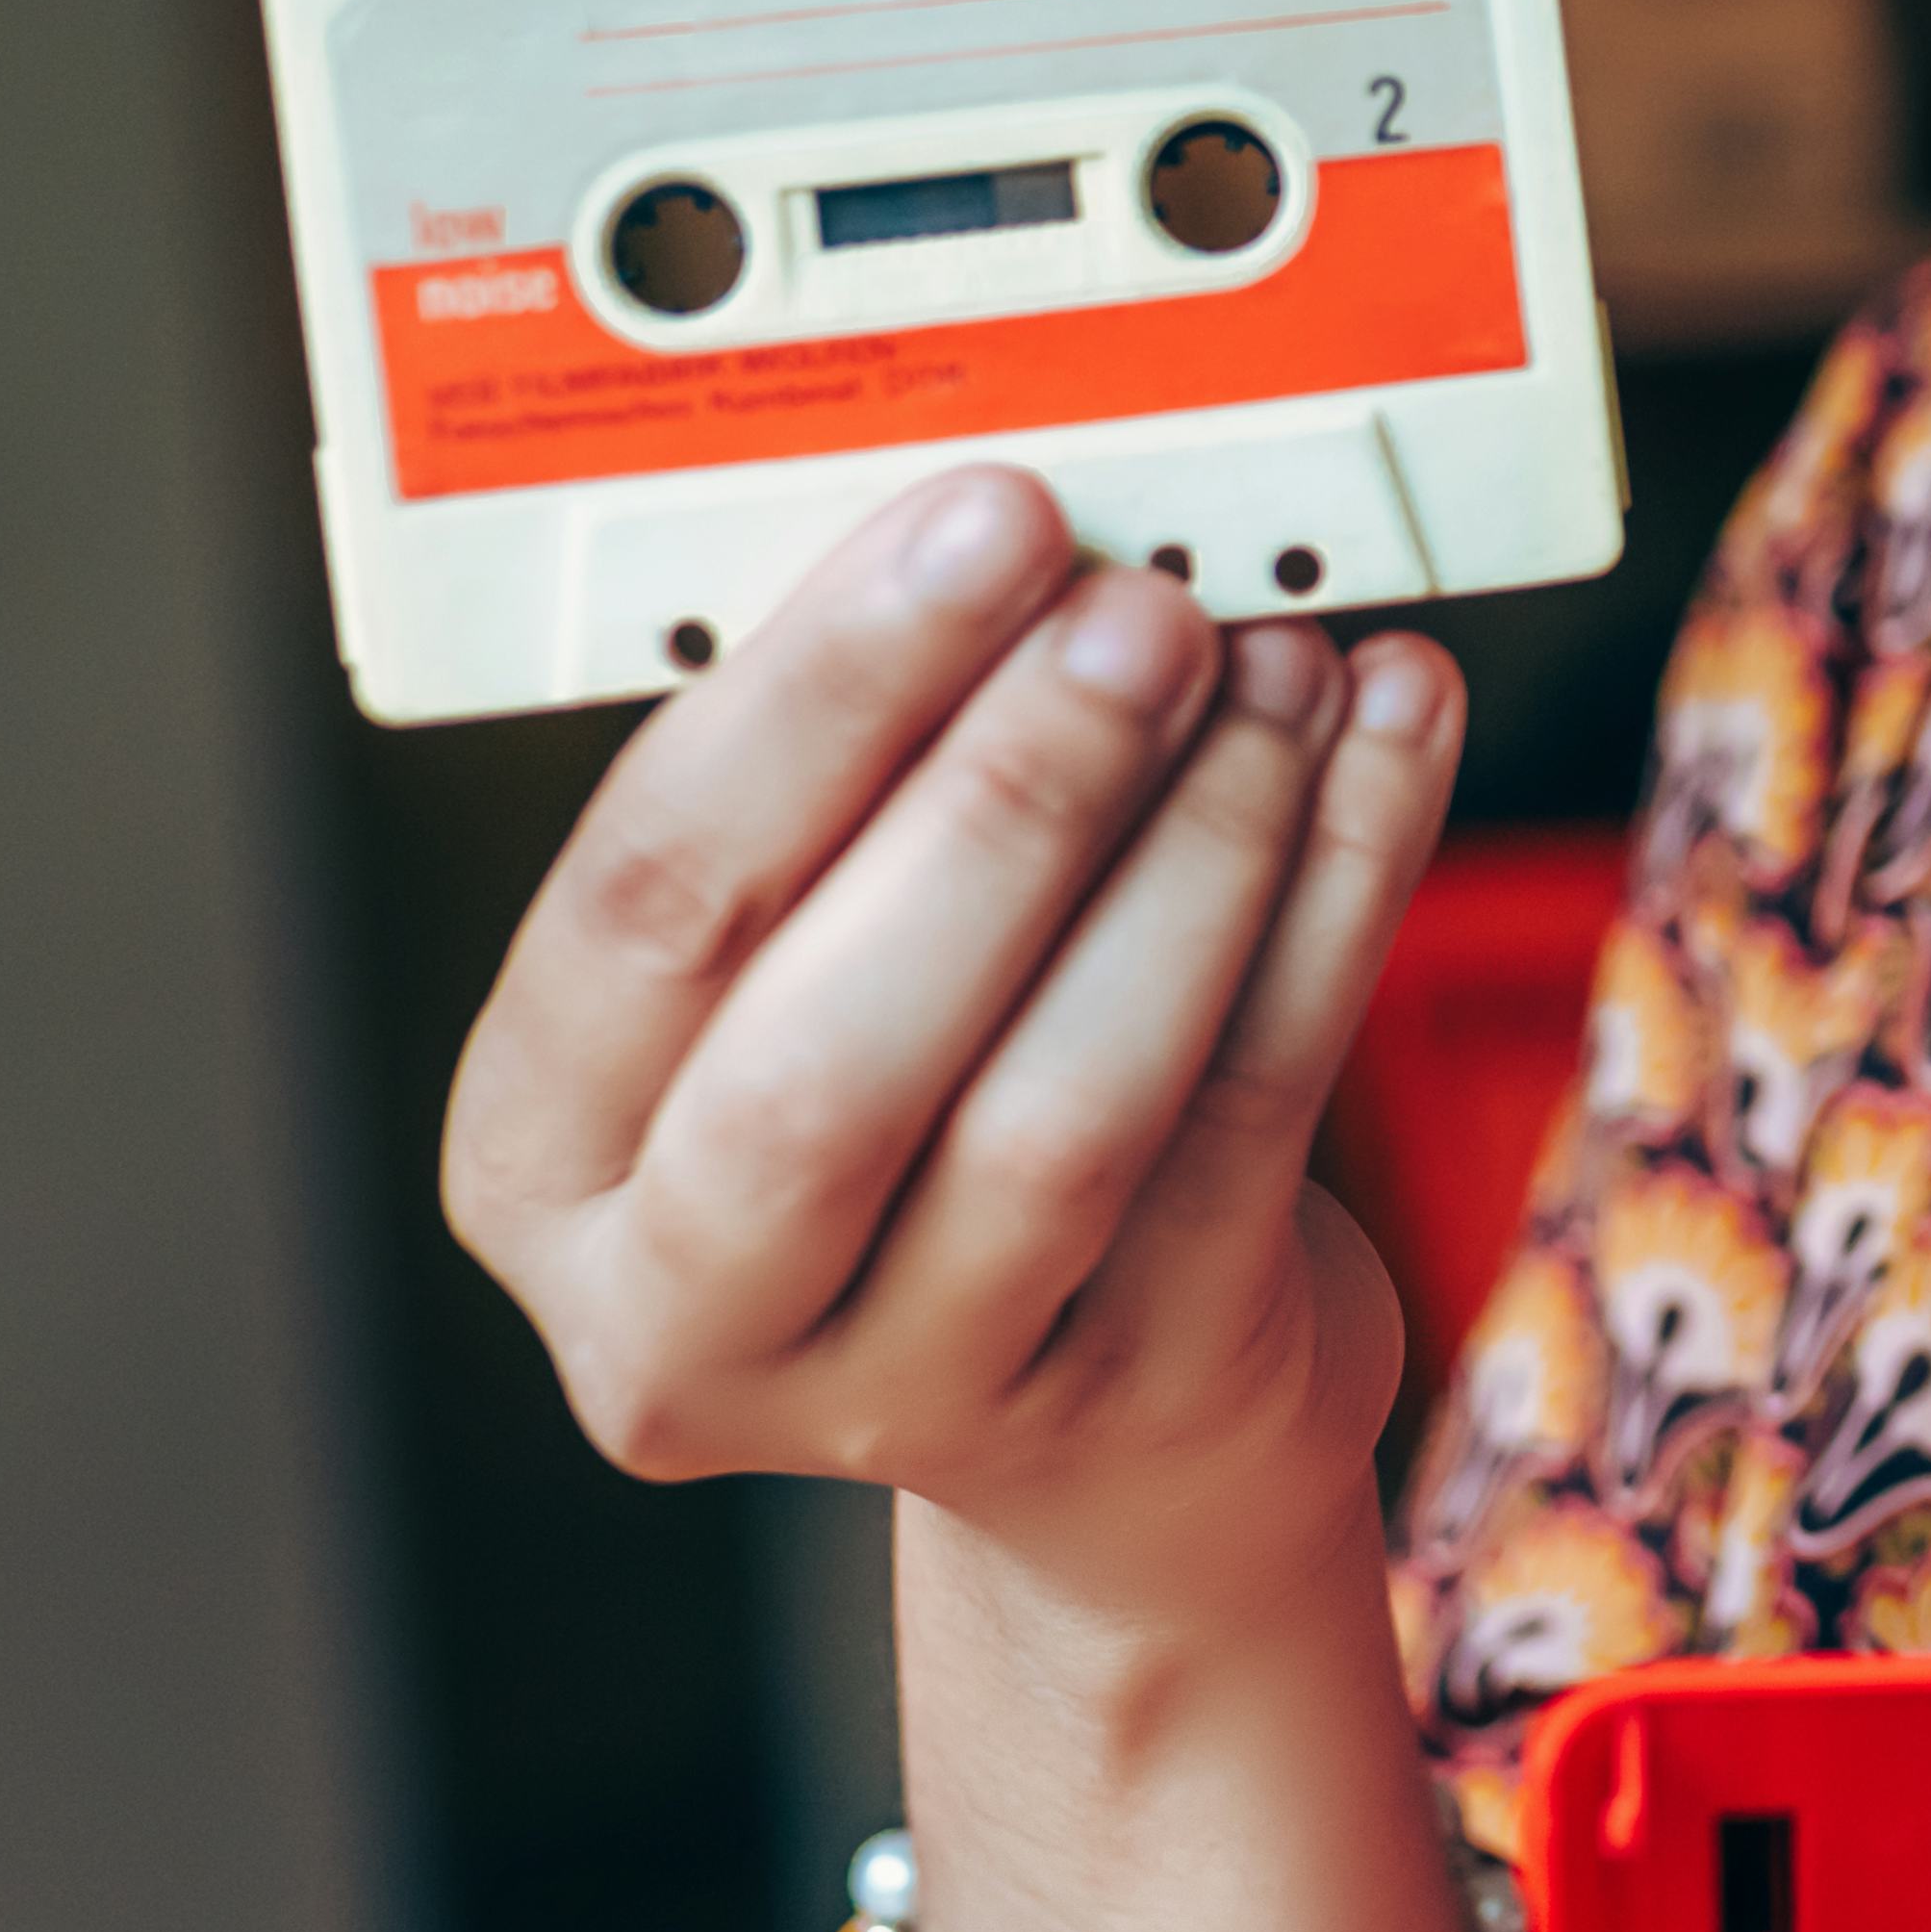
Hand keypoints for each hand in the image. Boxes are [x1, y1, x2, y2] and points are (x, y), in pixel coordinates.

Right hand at [443, 460, 1461, 1628]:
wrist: (1108, 1413)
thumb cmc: (930, 1092)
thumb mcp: (816, 951)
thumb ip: (863, 784)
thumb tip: (1036, 536)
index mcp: (540, 1152)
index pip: (643, 906)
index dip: (819, 698)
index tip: (981, 517)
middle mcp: (682, 1311)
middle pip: (828, 1061)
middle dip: (1009, 795)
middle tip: (1142, 607)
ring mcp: (912, 1392)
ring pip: (1063, 1111)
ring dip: (1197, 848)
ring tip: (1279, 665)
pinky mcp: (1140, 1396)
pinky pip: (1253, 1121)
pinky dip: (1340, 899)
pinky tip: (1390, 741)